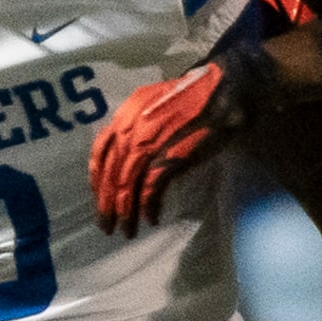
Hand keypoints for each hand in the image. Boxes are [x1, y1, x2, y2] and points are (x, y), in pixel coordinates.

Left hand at [89, 49, 268, 234]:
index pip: (100, 150)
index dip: (96, 179)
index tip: (99, 197)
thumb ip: (138, 123)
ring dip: (125, 212)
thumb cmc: (195, 97)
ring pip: (126, 185)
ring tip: (127, 230)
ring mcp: (149, 144)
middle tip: (106, 226)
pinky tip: (151, 218)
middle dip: (106, 204)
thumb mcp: (155, 103)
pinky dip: (147, 207)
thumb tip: (130, 151)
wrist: (225, 89)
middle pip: (110, 173)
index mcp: (127, 113)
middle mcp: (131, 128)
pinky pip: (150, 189)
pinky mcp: (170, 158)